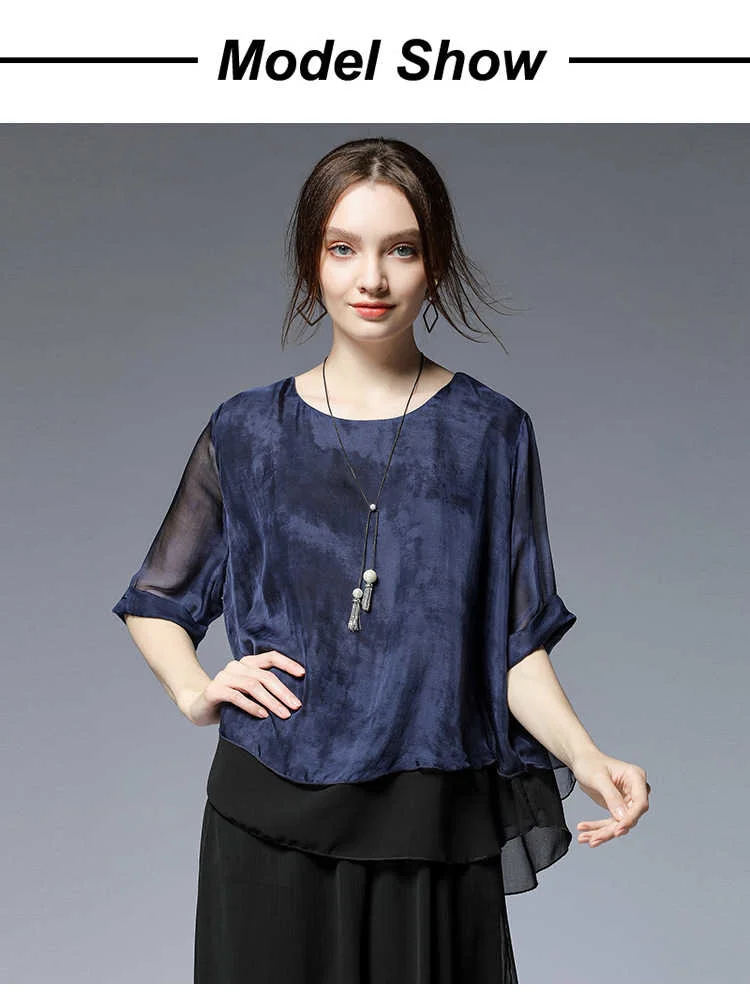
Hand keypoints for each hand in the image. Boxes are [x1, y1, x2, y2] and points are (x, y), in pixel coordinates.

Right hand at [182, 651, 305, 726]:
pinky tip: (263, 716)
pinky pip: (237, 696)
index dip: (287, 664)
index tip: (302, 674)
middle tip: (296, 706)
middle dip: (283, 692)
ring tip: (283, 714)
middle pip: (265, 675)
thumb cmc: (229, 702)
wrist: (198, 708)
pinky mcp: (215, 689)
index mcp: (247, 663)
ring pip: (253, 686)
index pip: (271, 657)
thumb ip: (265, 690)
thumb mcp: (249, 693)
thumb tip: (293, 699)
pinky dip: (252, 706)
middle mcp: (236, 666)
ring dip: (271, 701)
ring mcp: (224, 676)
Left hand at [571, 749, 650, 847]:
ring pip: (618, 824)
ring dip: (601, 833)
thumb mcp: (598, 778)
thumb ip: (612, 797)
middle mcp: (635, 790)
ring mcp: (627, 800)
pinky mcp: (618, 808)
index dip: (631, 818)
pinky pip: (610, 823)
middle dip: (611, 830)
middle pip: (629, 817)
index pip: (640, 803)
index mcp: (635, 777)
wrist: (581, 760)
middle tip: (594, 839)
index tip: (618, 830)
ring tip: (584, 838)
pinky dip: (597, 829)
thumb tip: (623, 818)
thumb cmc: (590, 763)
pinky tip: (584, 833)